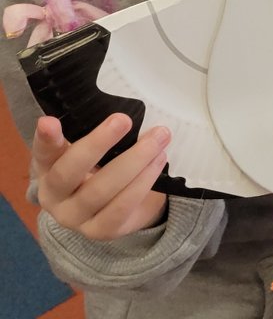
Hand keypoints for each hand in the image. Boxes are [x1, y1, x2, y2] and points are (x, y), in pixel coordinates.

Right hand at [32, 114, 168, 239]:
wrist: (116, 204)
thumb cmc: (102, 164)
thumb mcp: (94, 147)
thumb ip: (95, 130)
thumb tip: (119, 112)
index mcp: (48, 167)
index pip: (43, 152)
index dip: (46, 138)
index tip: (49, 121)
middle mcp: (53, 196)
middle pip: (68, 172)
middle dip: (97, 144)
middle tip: (124, 119)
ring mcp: (74, 218)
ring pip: (99, 191)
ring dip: (134, 161)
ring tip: (159, 137)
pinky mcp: (100, 231)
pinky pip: (121, 207)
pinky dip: (143, 181)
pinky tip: (159, 160)